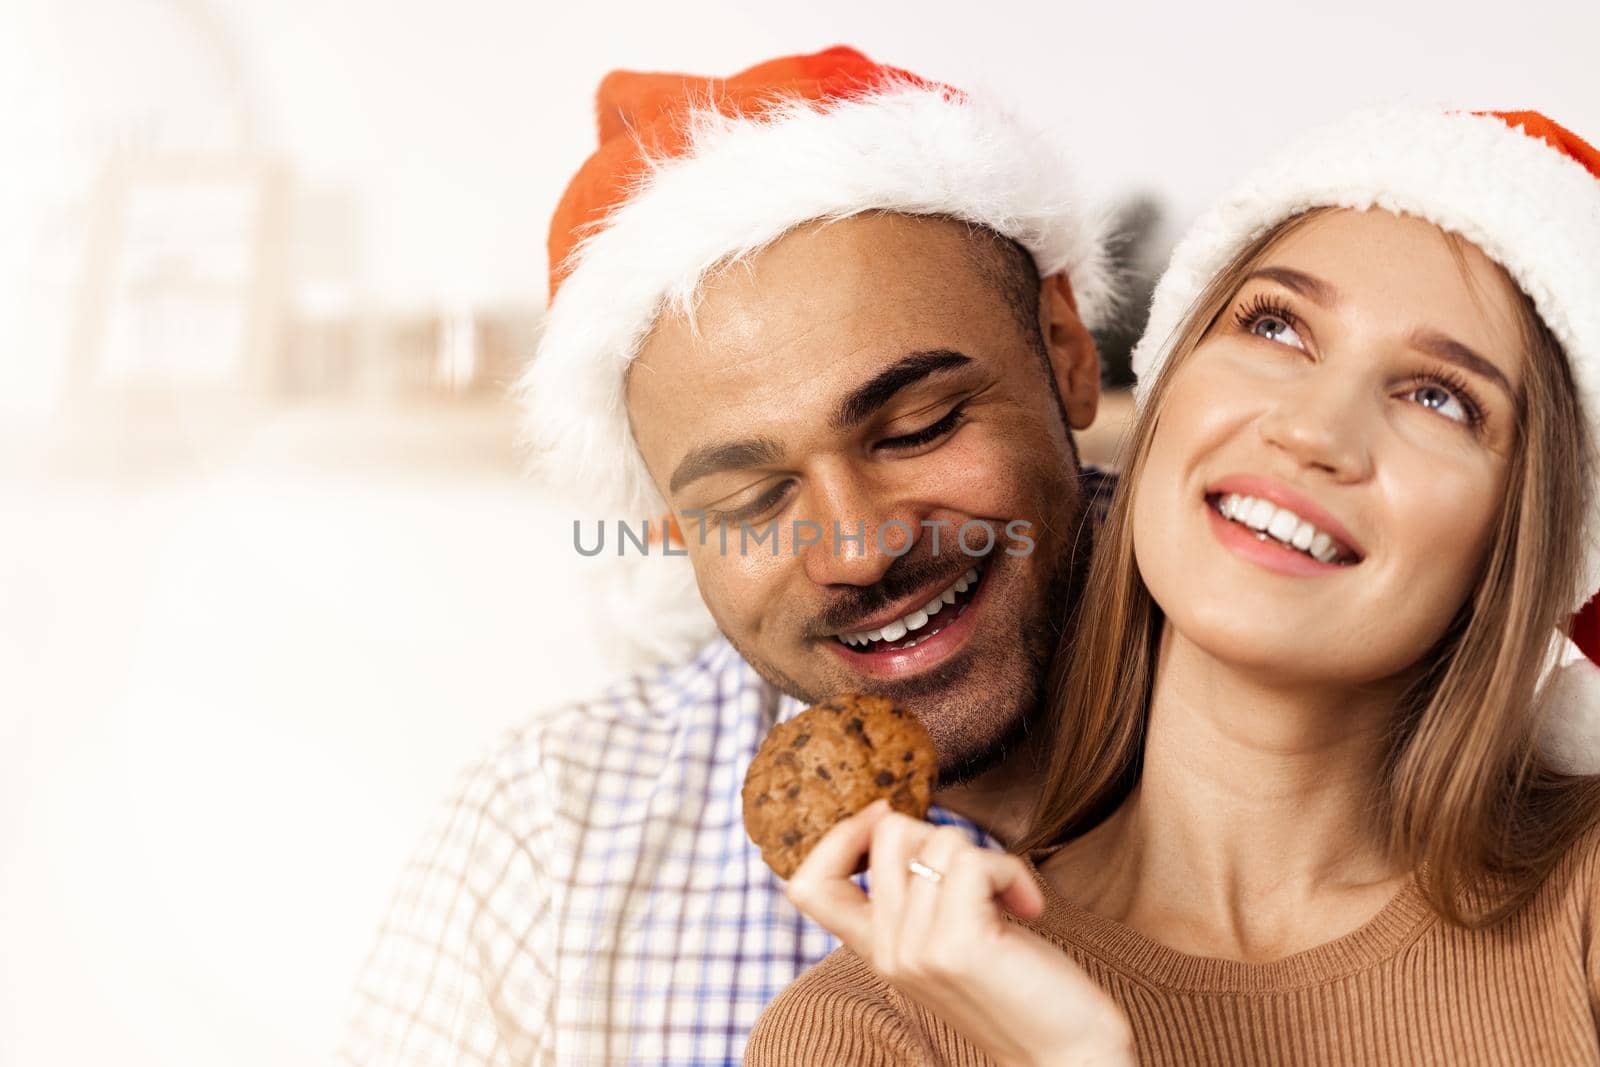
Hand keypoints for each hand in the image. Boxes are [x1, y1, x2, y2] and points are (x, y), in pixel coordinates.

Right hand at [785, 801, 1134, 1066]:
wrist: (1067, 1056)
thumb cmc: (1020, 987)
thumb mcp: (947, 941)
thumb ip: (915, 898)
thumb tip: (892, 819)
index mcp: (877, 950)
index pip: (807, 885)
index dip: (839, 838)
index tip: (886, 824)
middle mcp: (887, 951)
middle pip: (886, 836)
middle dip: (941, 836)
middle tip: (978, 880)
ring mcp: (917, 950)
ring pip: (938, 840)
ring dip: (987, 859)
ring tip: (1009, 902)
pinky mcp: (957, 945)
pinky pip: (972, 861)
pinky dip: (1011, 871)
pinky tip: (1031, 909)